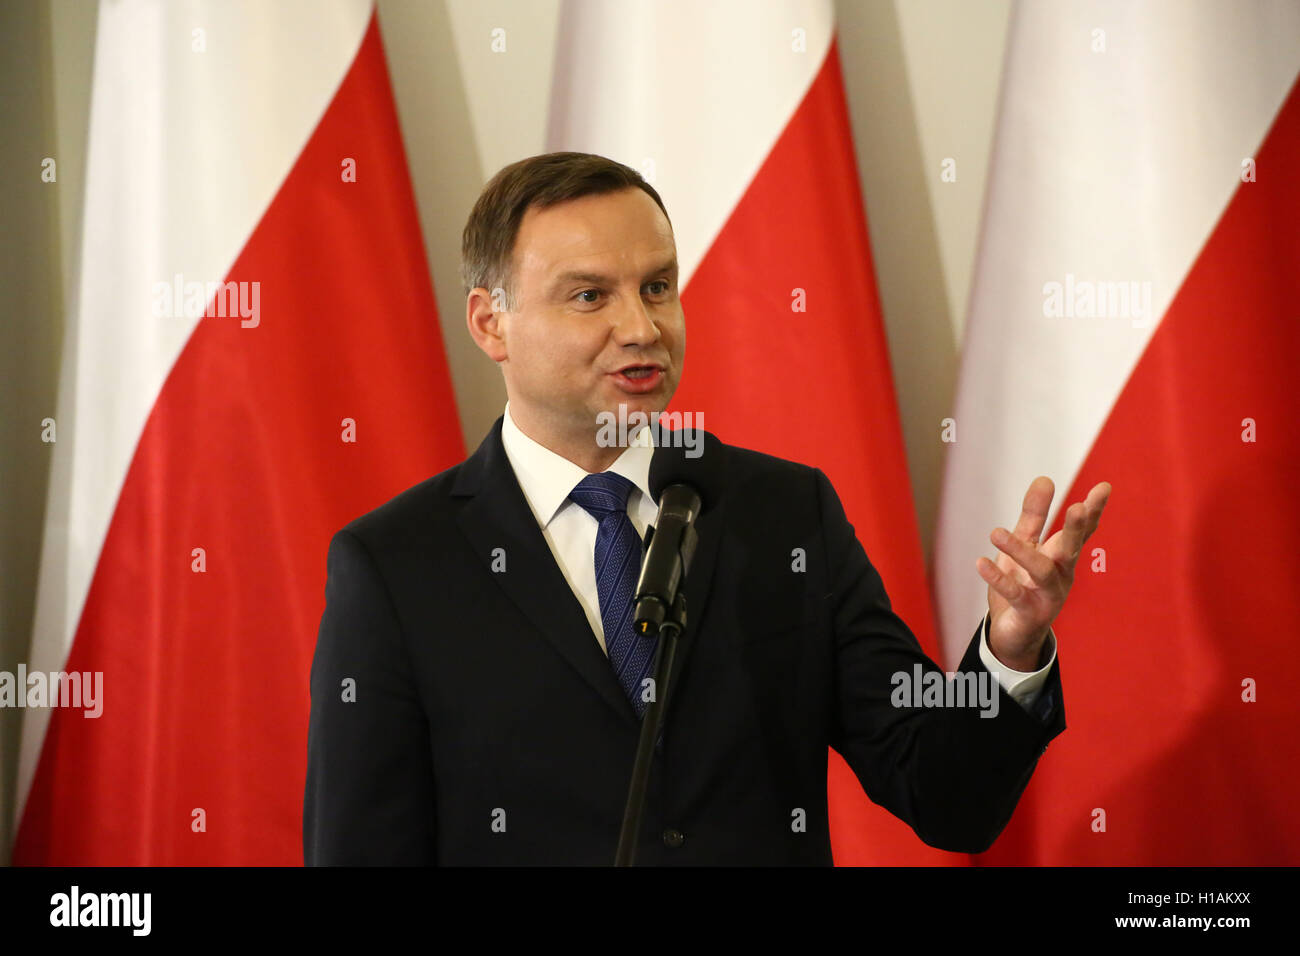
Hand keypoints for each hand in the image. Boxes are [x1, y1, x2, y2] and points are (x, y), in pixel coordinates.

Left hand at [976, 477, 1110, 670]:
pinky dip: (998, 578)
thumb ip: (1035, 514)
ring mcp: (1048, 595)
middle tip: (1078, 507)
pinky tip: (982, 563)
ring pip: (1041, 571)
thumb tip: (1045, 478)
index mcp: (1063, 555)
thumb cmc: (1024, 581)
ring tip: (995, 532)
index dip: (1093, 511)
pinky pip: (1014, 594)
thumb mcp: (1027, 543)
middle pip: (1071, 549)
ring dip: (1020, 551)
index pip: (1082, 530)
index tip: (1104, 487)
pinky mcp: (1030, 613)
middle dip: (1076, 529)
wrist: (1014, 632)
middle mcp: (1062, 574)